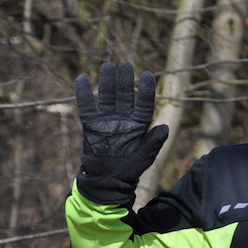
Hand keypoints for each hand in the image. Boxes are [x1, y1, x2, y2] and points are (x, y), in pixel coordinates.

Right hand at [74, 61, 168, 205]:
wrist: (106, 182)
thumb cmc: (128, 172)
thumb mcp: (144, 158)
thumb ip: (153, 143)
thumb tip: (164, 128)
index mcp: (138, 125)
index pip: (143, 103)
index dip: (146, 89)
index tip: (148, 74)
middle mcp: (123, 119)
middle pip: (124, 95)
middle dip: (125, 80)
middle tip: (125, 65)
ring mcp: (106, 121)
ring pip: (106, 96)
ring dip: (107, 81)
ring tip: (107, 66)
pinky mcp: (91, 125)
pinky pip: (87, 106)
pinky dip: (84, 93)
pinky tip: (83, 78)